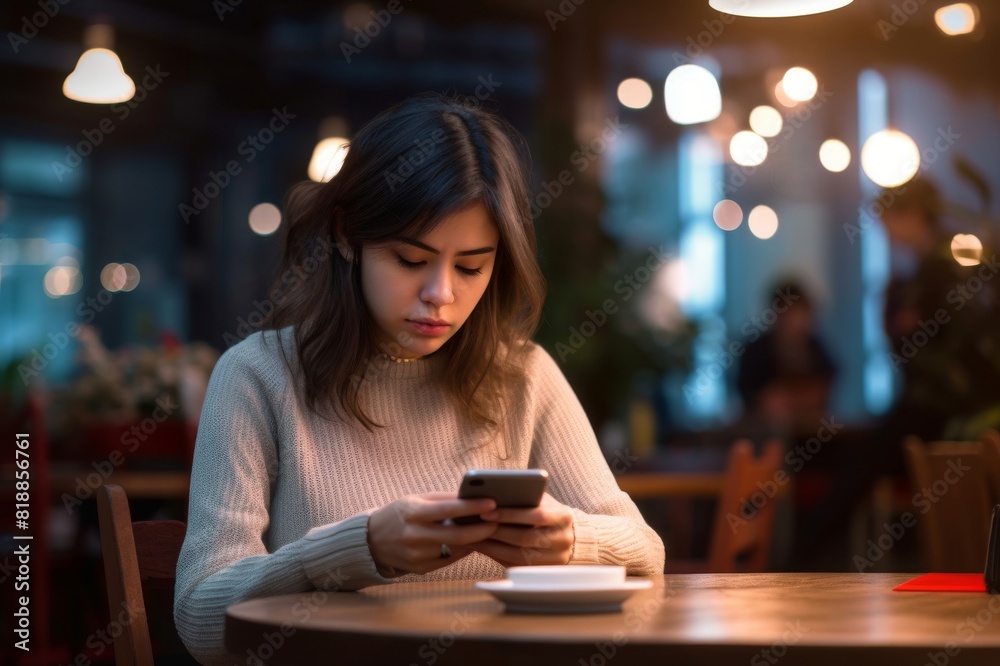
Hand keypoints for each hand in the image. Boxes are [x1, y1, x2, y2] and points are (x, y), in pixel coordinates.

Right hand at [367, 492, 497, 575]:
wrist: (371, 541)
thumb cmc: (399, 514)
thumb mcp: (416, 500)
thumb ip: (443, 499)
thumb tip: (473, 496)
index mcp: (413, 513)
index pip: (448, 510)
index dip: (472, 507)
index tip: (493, 502)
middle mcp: (414, 536)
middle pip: (457, 535)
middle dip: (482, 529)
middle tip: (498, 521)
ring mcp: (417, 555)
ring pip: (456, 549)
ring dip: (474, 540)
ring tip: (487, 529)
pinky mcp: (420, 569)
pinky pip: (449, 559)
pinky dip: (461, 550)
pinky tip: (469, 542)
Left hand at [471, 492, 574, 566]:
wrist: (568, 535)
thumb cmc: (547, 511)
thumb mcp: (541, 501)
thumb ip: (525, 498)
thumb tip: (493, 497)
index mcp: (564, 517)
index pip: (537, 516)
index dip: (510, 515)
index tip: (486, 512)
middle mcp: (563, 540)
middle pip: (526, 538)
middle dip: (497, 532)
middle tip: (474, 526)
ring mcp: (556, 559)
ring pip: (519, 556)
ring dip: (493, 547)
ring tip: (474, 538)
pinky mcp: (544, 572)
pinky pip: (517, 566)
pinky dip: (497, 557)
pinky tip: (484, 548)